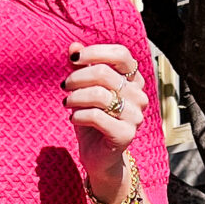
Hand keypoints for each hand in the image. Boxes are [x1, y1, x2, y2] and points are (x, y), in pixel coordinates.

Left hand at [63, 40, 143, 193]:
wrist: (99, 156)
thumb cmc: (92, 120)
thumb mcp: (83, 90)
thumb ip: (80, 68)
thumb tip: (73, 46)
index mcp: (133, 81)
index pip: (121, 54)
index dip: (96, 52)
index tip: (74, 59)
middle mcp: (139, 96)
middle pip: (104, 73)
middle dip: (77, 78)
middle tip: (65, 86)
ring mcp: (135, 116)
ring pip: (100, 95)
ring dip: (75, 97)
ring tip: (67, 103)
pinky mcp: (126, 134)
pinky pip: (97, 117)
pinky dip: (79, 115)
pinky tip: (73, 119)